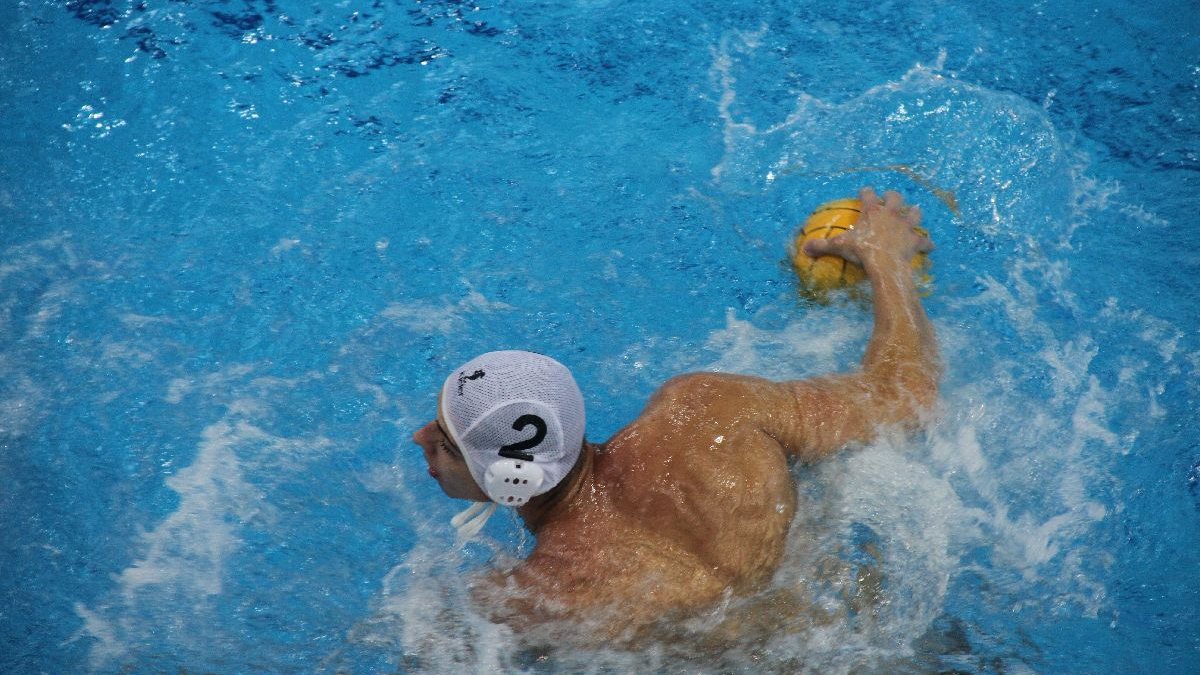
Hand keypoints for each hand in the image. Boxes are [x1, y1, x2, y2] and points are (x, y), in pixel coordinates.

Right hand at [802, 188, 933, 269]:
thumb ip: (822, 246)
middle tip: (891, 198)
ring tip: (914, 212)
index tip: (864, 191)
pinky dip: (926, 244)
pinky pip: (924, 241)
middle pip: (895, 197)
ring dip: (914, 213)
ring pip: (914, 214)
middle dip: (893, 196)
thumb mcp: (839, 247)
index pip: (869, 194)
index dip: (866, 192)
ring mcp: (905, 226)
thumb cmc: (862, 251)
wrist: (885, 264)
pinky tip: (929, 246)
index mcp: (872, 211)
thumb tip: (804, 248)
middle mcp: (890, 214)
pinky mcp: (914, 241)